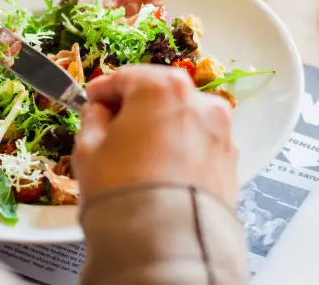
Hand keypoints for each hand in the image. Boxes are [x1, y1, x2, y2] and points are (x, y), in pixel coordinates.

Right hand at [74, 64, 237, 206]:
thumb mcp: (88, 148)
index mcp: (160, 87)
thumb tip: (99, 112)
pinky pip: (198, 143)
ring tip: (137, 154)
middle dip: (135, 106)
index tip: (92, 100)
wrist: (165, 241)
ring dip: (160, 126)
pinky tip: (160, 169)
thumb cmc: (123, 189)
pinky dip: (180, 148)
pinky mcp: (230, 160)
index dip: (103, 89)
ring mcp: (219, 131)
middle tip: (111, 126)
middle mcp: (198, 101)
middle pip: (158, 93)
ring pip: (182, 118)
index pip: (125, 76)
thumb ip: (92, 118)